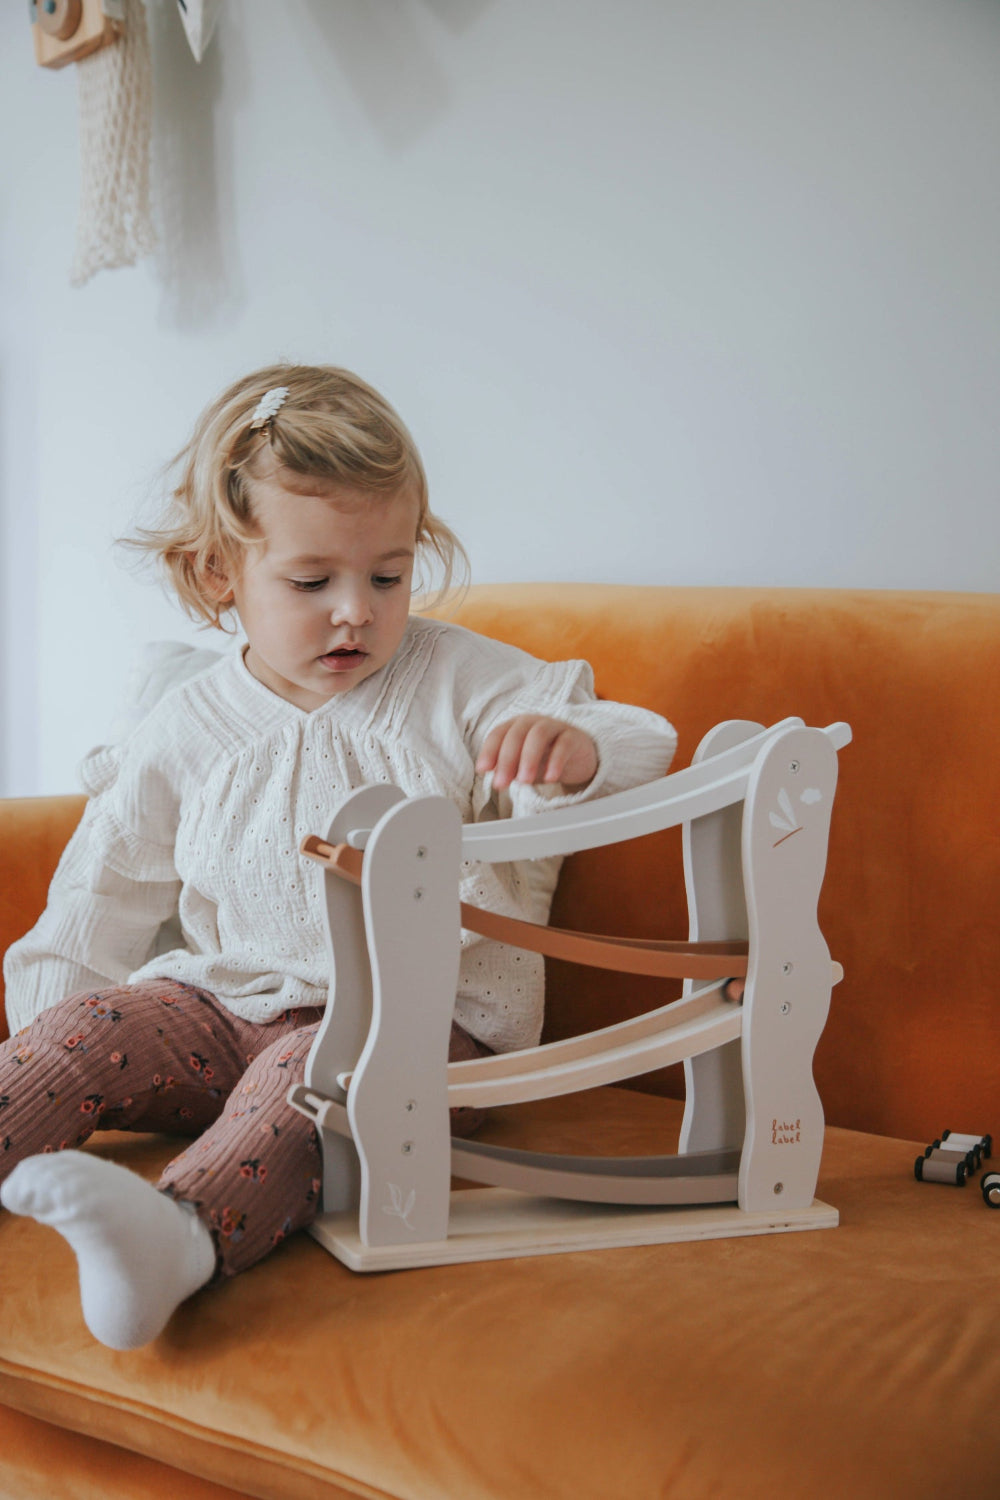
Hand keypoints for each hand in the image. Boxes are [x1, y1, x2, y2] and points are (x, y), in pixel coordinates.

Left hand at [475, 715, 598, 791]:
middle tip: (502, 783)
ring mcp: (555, 726)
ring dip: (528, 758)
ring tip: (524, 781)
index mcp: (516, 726)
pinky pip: (564, 744)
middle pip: (516, 733)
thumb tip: (493, 776)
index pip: (498, 733)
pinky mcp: (573, 736)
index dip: (489, 750)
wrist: (577, 759)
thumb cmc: (544, 759)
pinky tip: (550, 778)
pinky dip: (556, 761)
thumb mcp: (521, 766)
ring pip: (539, 734)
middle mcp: (533, 722)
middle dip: (507, 759)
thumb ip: (506, 768)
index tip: (482, 769)